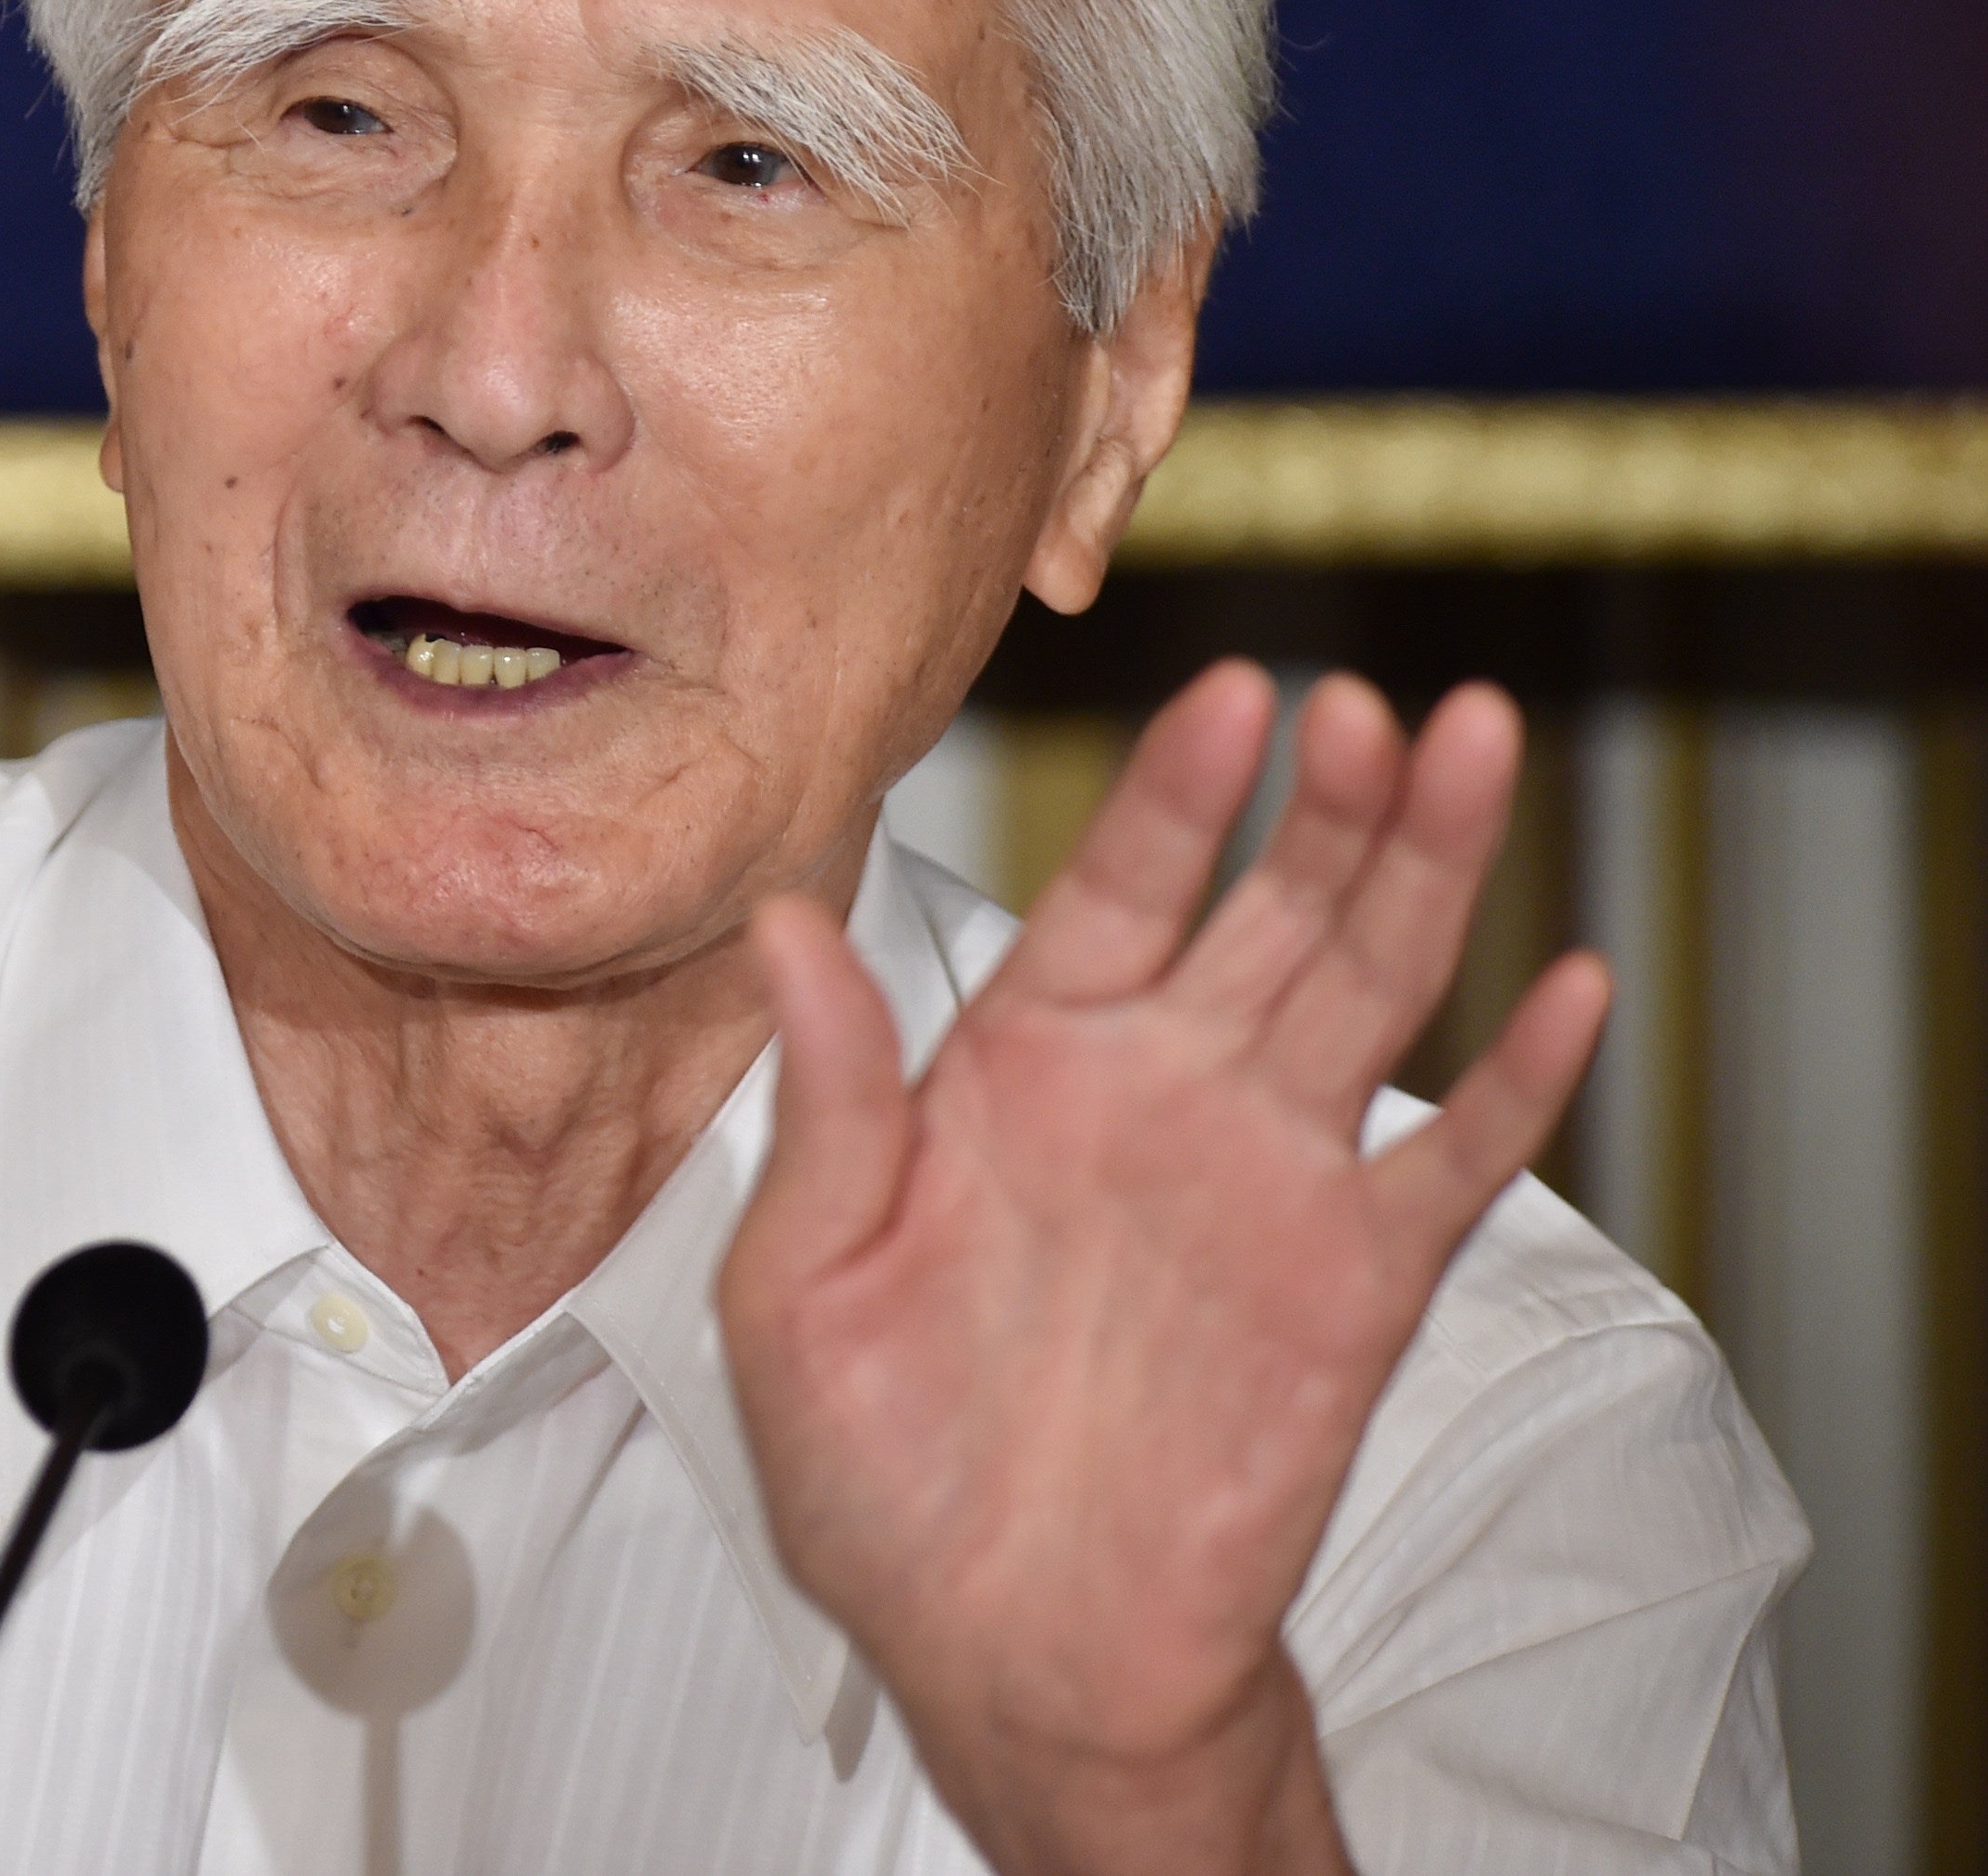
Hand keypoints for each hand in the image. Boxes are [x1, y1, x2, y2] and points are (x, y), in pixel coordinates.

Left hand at [718, 664, 1607, 1875]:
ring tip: (1472, 749)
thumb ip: (828, 1102)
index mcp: (1022, 1070)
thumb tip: (781, 921)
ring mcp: (1271, 1182)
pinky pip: (1458, 1164)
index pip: (1116, 889)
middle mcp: (1160, 1097)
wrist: (1001, 1654)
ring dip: (1430, 871)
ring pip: (1376, 989)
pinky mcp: (1351, 1287)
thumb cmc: (876, 1473)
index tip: (1229, 695)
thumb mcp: (801, 1283)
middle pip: (1271, 908)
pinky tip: (1567, 984)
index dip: (1177, 792)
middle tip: (1377, 703)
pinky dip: (1521, 1079)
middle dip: (1330, 801)